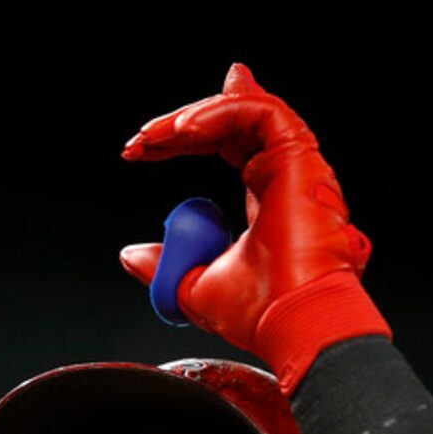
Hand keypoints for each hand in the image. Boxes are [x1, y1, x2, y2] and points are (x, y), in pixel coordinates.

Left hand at [119, 64, 388, 390]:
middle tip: (140, 140)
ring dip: (192, 116)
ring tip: (152, 137)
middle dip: (178, 124)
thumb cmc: (260, 313)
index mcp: (267, 200)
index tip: (140, 153)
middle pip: (230, 123)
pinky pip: (258, 112)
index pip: (226, 147)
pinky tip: (183, 131)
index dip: (182, 142)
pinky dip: (218, 112)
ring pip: (242, 111)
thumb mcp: (192, 287)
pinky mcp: (300, 155)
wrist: (293, 322)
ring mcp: (295, 164)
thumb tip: (132, 256)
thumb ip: (165, 266)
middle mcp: (284, 177)